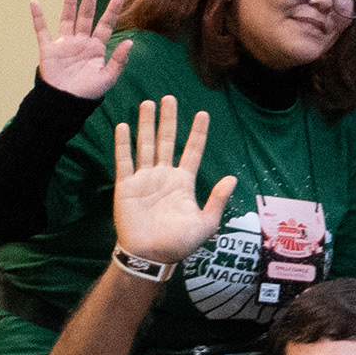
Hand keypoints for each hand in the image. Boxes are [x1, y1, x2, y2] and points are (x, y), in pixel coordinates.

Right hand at [31, 0, 130, 100]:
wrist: (65, 103)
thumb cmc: (88, 92)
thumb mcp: (108, 78)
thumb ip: (119, 60)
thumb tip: (130, 42)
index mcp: (97, 47)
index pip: (106, 24)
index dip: (112, 10)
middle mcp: (81, 42)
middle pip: (86, 15)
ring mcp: (65, 44)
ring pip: (67, 18)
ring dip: (69, 3)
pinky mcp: (49, 49)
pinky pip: (42, 30)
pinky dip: (38, 17)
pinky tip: (34, 3)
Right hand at [108, 96, 232, 265]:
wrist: (151, 256)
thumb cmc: (179, 243)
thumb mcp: (206, 223)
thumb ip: (217, 199)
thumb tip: (233, 178)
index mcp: (184, 182)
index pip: (193, 151)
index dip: (198, 133)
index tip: (203, 113)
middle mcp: (164, 176)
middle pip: (167, 141)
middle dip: (168, 119)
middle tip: (169, 97)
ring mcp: (144, 179)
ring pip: (146, 145)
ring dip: (146, 125)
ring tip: (148, 103)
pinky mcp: (126, 186)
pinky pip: (124, 161)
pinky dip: (123, 143)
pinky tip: (122, 126)